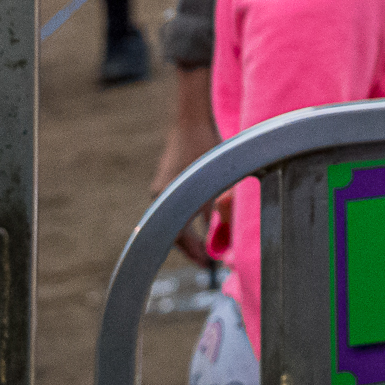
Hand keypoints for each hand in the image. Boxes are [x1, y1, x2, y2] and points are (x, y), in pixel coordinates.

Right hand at [153, 72, 221, 263]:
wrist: (191, 119)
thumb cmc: (208, 146)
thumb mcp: (218, 178)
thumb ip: (219, 207)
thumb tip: (224, 232)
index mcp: (171, 198)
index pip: (178, 237)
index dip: (195, 253)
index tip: (208, 265)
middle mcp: (160, 196)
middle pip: (174, 231)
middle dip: (192, 247)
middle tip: (208, 261)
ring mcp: (161, 188)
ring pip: (175, 218)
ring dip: (190, 232)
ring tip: (208, 245)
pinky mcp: (165, 180)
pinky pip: (176, 206)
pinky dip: (188, 217)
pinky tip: (204, 221)